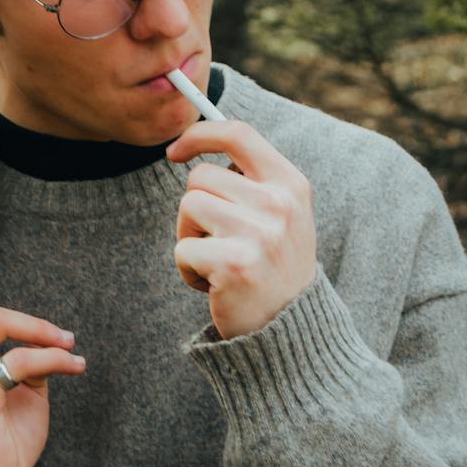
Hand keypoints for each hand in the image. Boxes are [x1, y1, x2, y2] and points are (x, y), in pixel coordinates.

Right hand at [0, 297, 84, 466]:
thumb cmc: (3, 445)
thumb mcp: (18, 394)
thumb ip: (25, 364)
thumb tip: (47, 343)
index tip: (32, 316)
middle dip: (33, 320)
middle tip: (63, 337)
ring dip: (44, 333)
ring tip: (70, 350)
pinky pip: (21, 359)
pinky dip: (53, 358)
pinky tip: (72, 366)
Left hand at [166, 119, 316, 339]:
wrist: (291, 332)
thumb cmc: (273, 269)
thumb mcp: (280, 215)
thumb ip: (251, 179)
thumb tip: (195, 142)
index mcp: (291, 184)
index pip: (238, 134)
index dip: (199, 134)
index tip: (175, 152)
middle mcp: (279, 204)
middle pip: (200, 177)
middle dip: (195, 209)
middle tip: (220, 242)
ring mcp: (259, 233)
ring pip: (188, 207)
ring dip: (190, 238)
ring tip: (218, 263)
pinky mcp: (234, 264)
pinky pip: (182, 248)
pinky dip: (188, 269)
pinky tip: (215, 286)